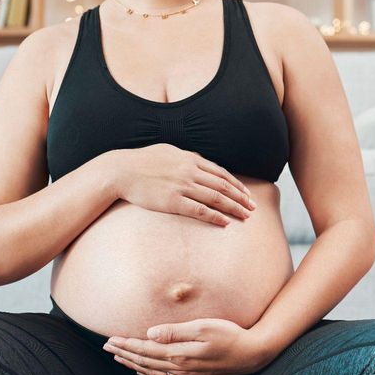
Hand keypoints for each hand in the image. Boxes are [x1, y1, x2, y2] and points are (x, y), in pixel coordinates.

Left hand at [102, 317, 273, 374]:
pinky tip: (143, 371)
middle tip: (106, 347)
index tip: (109, 339)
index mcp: (179, 354)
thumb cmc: (229, 335)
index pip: (145, 349)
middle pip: (144, 361)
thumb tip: (149, 334)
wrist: (251, 355)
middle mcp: (179, 368)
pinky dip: (149, 374)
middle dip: (124, 354)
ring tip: (118, 358)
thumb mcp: (203, 327)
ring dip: (133, 364)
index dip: (126, 345)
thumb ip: (175, 331)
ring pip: (152, 372)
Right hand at [103, 144, 256, 226]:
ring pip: (215, 198)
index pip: (220, 173)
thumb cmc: (141, 161)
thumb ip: (185, 157)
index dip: (236, 184)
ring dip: (233, 208)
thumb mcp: (167, 151)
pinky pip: (199, 210)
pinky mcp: (173, 201)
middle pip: (223, 186)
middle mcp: (189, 171)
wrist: (121, 171)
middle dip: (240, 197)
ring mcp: (182, 186)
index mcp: (190, 159)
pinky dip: (215, 216)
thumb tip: (197, 162)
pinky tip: (225, 222)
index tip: (246, 194)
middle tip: (252, 208)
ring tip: (244, 216)